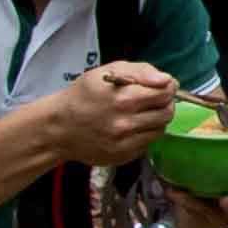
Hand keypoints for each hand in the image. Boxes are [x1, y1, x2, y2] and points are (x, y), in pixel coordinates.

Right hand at [56, 60, 180, 165]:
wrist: (60, 127)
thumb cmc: (84, 95)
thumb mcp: (107, 71)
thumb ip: (141, 71)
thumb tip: (166, 80)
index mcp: (123, 99)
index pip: (165, 93)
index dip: (168, 87)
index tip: (161, 85)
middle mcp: (125, 123)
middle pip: (167, 112)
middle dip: (165, 103)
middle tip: (154, 99)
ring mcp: (124, 143)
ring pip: (160, 129)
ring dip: (156, 119)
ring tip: (141, 112)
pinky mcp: (123, 156)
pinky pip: (147, 143)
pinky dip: (145, 133)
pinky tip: (130, 127)